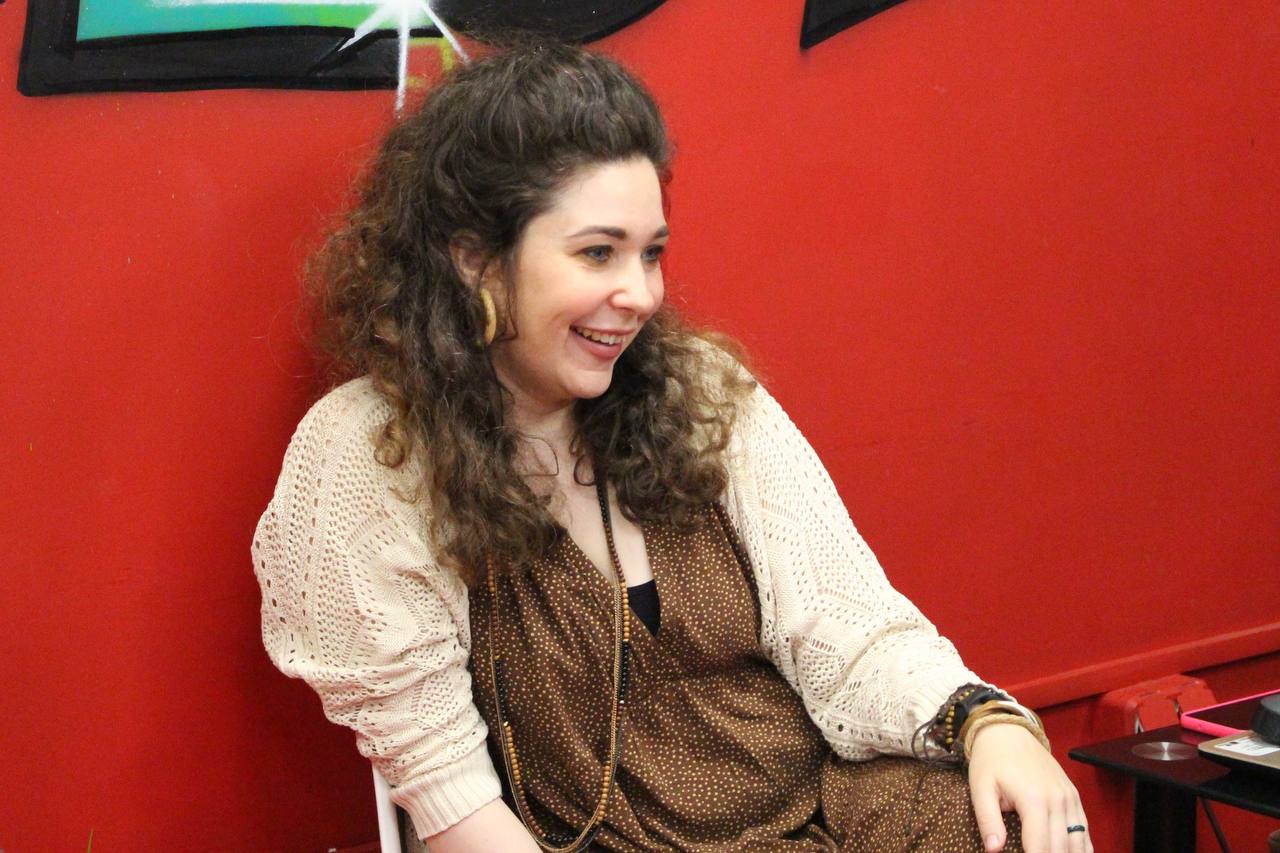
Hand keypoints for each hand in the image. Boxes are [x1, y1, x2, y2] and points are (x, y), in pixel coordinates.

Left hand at [966, 722, 1091, 852]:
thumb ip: (987, 820)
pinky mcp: (1073, 797)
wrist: (1008, 733)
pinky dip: (1082, 848)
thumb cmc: (991, 761)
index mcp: (1034, 800)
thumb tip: (993, 850)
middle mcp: (1058, 800)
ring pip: (1078, 843)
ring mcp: (1070, 798)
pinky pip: (1084, 830)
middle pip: (1061, 849)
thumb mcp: (980, 788)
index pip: (1039, 848)